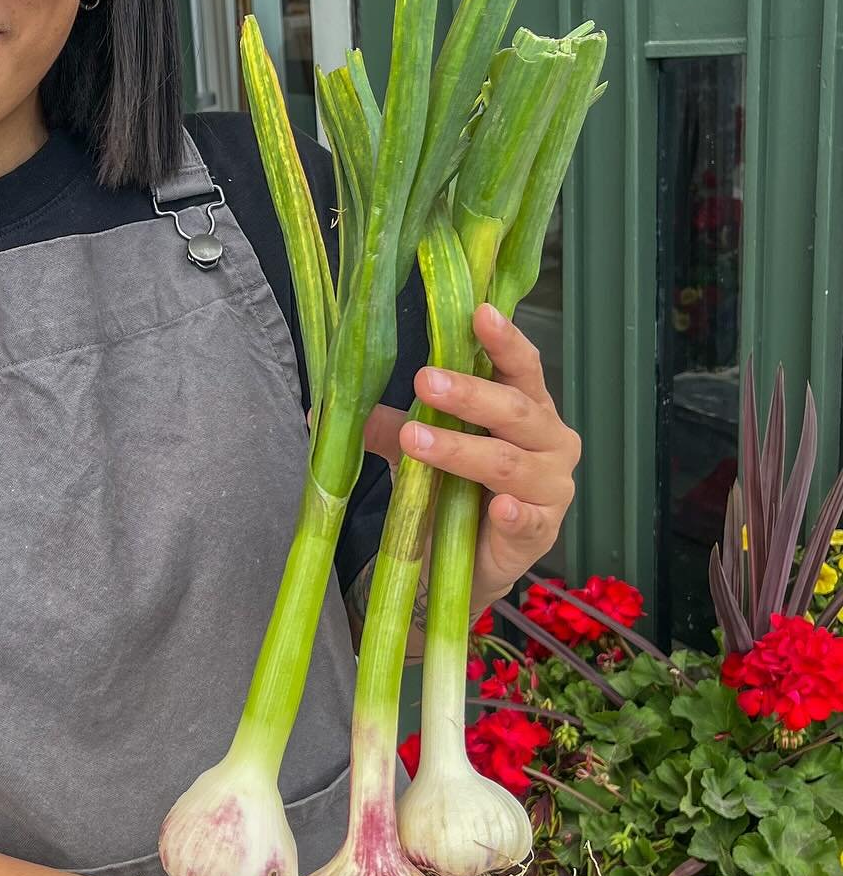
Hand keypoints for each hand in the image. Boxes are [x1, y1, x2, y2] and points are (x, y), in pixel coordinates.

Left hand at [364, 303, 580, 610]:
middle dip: (469, 394)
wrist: (471, 563)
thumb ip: (391, 427)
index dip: (504, 340)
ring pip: (508, 462)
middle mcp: (550, 439)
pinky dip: (513, 513)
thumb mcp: (424, 450)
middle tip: (426, 380)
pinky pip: (528, 520)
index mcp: (528, 407)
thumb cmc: (459, 491)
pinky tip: (497, 507)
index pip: (522, 366)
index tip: (480, 312)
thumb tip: (323, 411)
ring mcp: (552, 487)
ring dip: (461, 450)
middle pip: (514, 409)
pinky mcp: (543, 531)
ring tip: (417, 440)